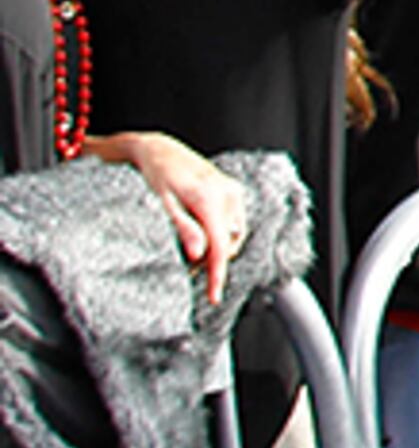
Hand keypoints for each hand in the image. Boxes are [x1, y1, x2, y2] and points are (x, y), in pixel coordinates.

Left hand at [99, 132, 245, 296]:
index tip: (213, 297)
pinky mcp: (233, 190)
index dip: (217, 275)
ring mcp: (233, 191)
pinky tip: (202, 233)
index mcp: (209, 198)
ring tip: (190, 249)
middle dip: (211, 261)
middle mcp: (227, 193)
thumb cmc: (155, 176)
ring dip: (216, 247)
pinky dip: (220, 234)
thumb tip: (198, 255)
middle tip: (185, 268)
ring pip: (233, 234)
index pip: (220, 246)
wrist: (159, 150)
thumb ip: (183, 229)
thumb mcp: (161, 204)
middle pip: (228, 243)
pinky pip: (233, 222)